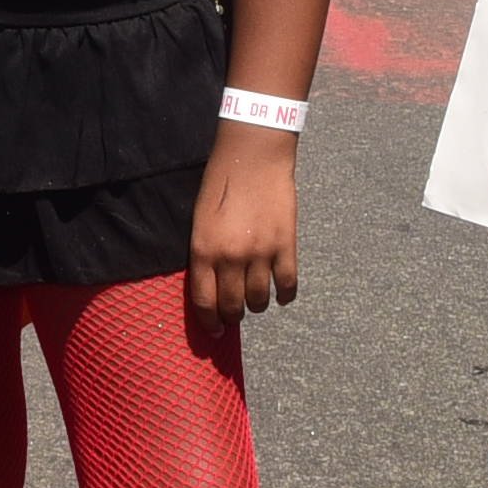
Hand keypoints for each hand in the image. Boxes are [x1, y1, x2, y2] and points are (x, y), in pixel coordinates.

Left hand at [188, 131, 300, 324]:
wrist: (253, 156)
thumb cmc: (220, 183)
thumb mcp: (200, 221)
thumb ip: (205, 254)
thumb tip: (211, 286)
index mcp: (204, 250)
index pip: (204, 301)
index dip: (209, 322)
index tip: (214, 331)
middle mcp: (230, 257)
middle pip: (233, 306)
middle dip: (232, 317)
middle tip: (235, 317)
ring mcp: (260, 253)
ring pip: (259, 300)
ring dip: (257, 305)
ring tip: (256, 300)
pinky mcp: (285, 245)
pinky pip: (288, 284)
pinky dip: (285, 295)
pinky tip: (282, 294)